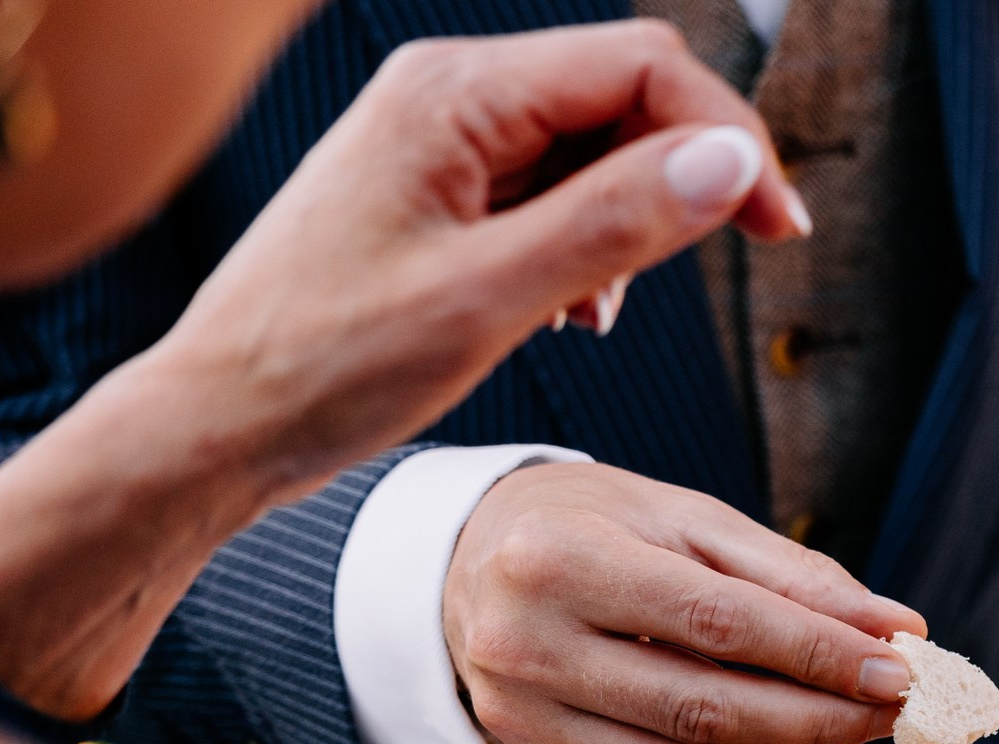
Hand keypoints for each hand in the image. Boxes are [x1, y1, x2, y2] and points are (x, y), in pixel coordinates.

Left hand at [0, 19, 810, 720]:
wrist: (220, 422)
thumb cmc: (326, 366)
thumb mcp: (491, 301)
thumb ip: (613, 223)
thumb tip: (728, 164)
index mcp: (452, 94)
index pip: (639, 66)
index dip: (727, 137)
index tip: (779, 226)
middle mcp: (447, 95)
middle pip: (623, 95)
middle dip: (693, 173)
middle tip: (754, 252)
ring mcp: (440, 142)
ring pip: (592, 147)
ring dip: (638, 217)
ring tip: (609, 311)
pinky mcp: (436, 193)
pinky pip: (549, 189)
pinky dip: (589, 243)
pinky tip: (573, 312)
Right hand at [444, 464, 925, 743]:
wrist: (465, 557)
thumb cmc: (591, 523)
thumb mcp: (682, 516)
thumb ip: (789, 572)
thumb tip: (897, 628)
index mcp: (561, 558)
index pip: (717, 621)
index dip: (818, 652)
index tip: (901, 667)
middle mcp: (528, 643)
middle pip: (704, 706)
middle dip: (820, 715)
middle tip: (899, 708)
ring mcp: (524, 711)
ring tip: (858, 729)